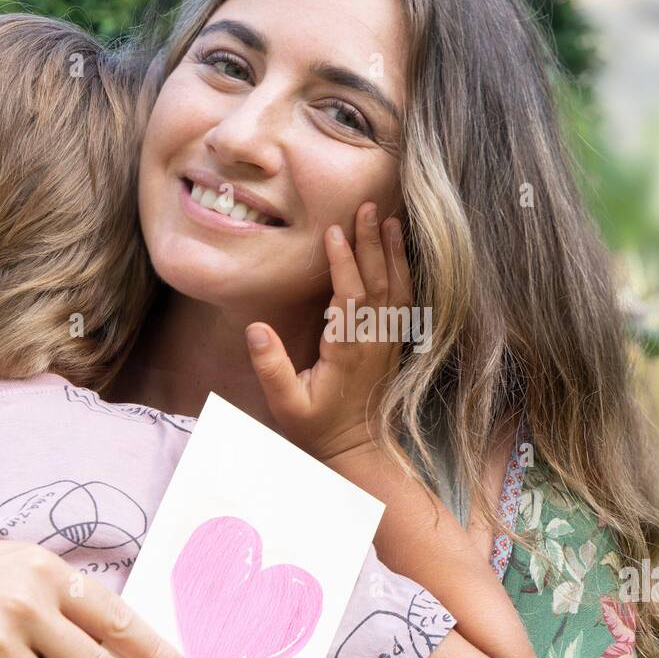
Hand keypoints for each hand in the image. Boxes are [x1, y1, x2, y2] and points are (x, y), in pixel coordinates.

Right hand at [245, 202, 412, 461]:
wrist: (357, 450)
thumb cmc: (317, 427)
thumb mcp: (286, 405)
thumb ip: (271, 368)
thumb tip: (255, 329)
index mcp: (347, 351)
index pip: (351, 298)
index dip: (344, 264)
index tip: (335, 231)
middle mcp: (373, 341)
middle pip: (379, 284)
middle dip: (372, 244)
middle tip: (367, 207)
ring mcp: (387, 341)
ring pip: (396, 288)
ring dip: (393, 252)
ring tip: (388, 218)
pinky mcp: (392, 342)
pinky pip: (403, 300)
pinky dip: (403, 271)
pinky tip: (399, 250)